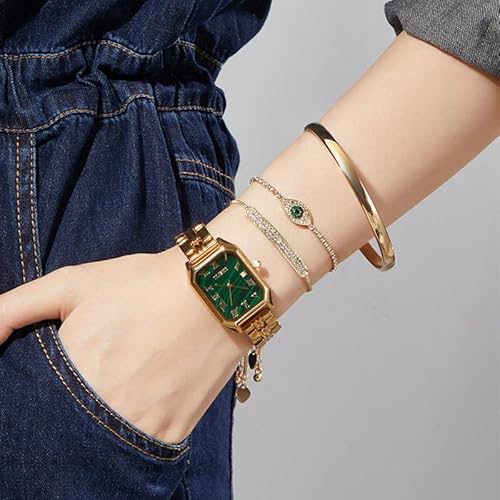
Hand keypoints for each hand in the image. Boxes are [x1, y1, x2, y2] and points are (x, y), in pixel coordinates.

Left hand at [0, 247, 251, 443]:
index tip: (44, 397)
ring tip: (112, 396)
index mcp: (70, 372)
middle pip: (61, 437)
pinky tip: (136, 405)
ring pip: (98, 451)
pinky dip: (129, 439)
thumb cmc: (145, 283)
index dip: (28, 410)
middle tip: (88, 390)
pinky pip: (139, 453)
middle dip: (61, 422)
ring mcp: (140, 426)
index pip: (26, 415)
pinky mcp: (172, 433)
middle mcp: (102, 408)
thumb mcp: (73, 283)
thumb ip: (14, 308)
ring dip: (95, 433)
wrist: (216, 290)